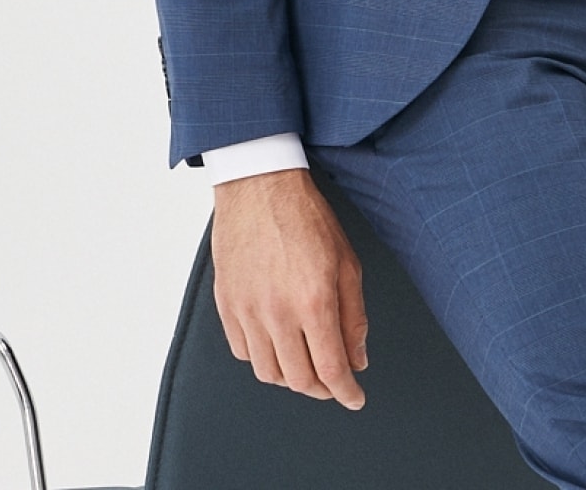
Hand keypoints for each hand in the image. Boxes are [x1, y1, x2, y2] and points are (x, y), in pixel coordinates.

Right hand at [211, 168, 367, 406]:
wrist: (260, 187)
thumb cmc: (306, 217)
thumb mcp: (347, 261)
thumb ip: (354, 316)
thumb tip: (358, 359)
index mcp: (314, 300)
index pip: (331, 370)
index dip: (346, 392)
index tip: (354, 398)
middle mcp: (277, 312)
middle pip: (299, 380)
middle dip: (322, 389)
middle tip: (334, 382)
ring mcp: (247, 311)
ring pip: (269, 373)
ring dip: (292, 378)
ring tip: (306, 364)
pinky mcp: (227, 305)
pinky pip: (243, 353)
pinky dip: (263, 359)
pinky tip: (277, 344)